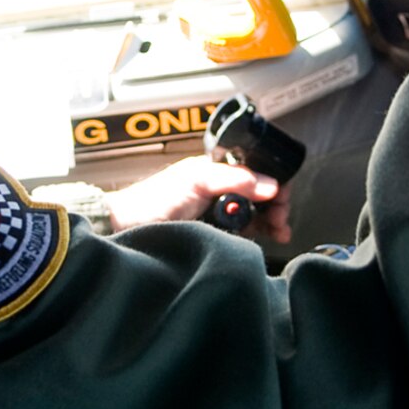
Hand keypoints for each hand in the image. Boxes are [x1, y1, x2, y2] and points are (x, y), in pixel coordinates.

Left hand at [108, 155, 291, 243]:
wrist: (126, 230)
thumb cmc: (151, 200)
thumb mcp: (195, 180)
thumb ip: (232, 178)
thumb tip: (269, 184)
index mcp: (215, 171)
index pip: (256, 172)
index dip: (274, 183)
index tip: (282, 199)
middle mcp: (220, 190)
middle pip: (260, 195)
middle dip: (277, 206)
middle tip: (281, 220)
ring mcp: (218, 213)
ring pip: (256, 215)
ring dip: (271, 221)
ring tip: (277, 231)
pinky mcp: (216, 235)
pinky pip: (245, 234)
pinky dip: (257, 235)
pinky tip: (263, 238)